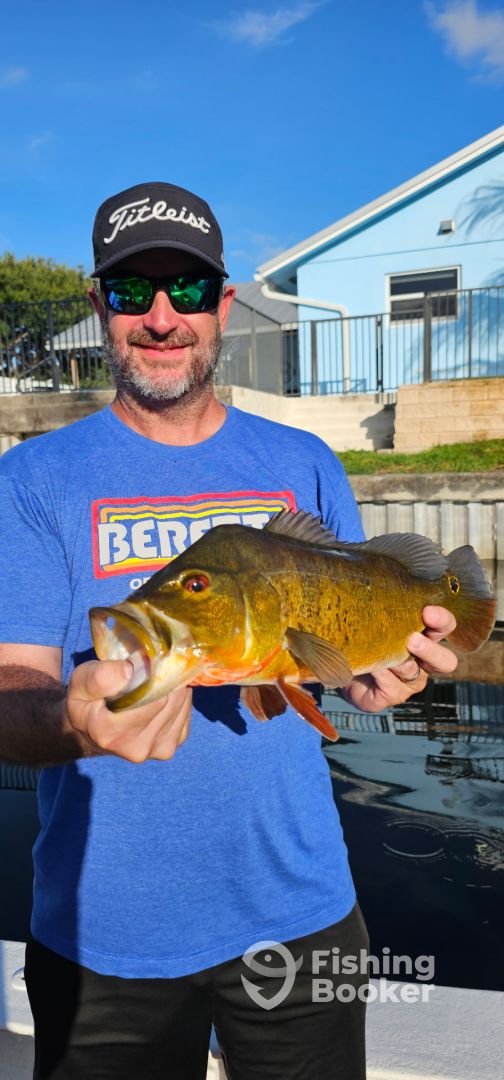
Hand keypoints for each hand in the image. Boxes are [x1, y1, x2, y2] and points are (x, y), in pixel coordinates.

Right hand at [65, 659, 191, 761]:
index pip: (152, 699)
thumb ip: (100, 676)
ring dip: (173, 688)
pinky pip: (185, 714)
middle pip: (170, 700)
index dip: (153, 674)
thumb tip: (131, 669)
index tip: (145, 663)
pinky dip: (178, 700)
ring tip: (155, 683)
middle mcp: (137, 748)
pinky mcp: (169, 747)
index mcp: (111, 733)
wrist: (90, 731)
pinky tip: (162, 697)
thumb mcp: (80, 683)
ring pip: (181, 705)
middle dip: (165, 679)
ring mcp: (156, 751)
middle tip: (152, 669)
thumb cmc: (86, 702)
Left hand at [341, 605, 458, 713]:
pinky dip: (379, 673)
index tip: (427, 612)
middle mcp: (424, 662)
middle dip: (429, 649)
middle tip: (412, 640)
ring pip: (411, 671)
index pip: (445, 627)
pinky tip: (369, 667)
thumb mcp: (378, 620)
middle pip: (446, 661)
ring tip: (379, 651)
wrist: (344, 666)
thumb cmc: (365, 638)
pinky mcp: (393, 696)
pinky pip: (391, 685)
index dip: (442, 620)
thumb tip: (381, 587)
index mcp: (426, 638)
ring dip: (396, 660)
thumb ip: (386, 609)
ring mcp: (410, 682)